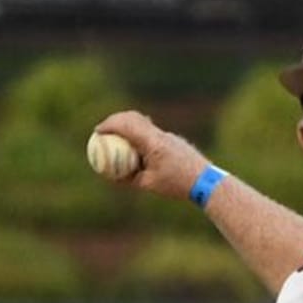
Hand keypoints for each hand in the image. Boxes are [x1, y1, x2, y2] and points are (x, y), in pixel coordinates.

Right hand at [90, 111, 213, 202]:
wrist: (205, 181)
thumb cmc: (176, 185)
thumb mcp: (148, 184)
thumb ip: (129, 179)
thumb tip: (110, 176)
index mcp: (152, 143)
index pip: (126, 126)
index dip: (109, 125)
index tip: (97, 131)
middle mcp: (160, 135)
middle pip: (134, 118)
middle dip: (116, 120)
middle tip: (103, 129)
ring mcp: (168, 135)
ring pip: (144, 122)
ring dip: (128, 125)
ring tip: (116, 136)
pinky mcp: (173, 140)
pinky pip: (152, 132)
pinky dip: (139, 134)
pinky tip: (135, 147)